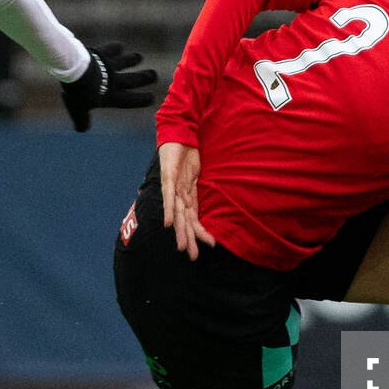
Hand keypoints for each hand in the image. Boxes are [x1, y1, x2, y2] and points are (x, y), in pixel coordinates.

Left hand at [60, 42, 156, 131]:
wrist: (74, 69)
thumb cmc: (77, 92)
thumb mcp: (78, 110)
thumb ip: (82, 120)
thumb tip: (82, 129)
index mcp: (111, 96)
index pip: (130, 100)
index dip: (142, 99)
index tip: (152, 98)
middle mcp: (114, 80)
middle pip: (133, 79)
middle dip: (145, 78)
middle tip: (154, 75)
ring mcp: (109, 65)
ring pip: (125, 62)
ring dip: (132, 60)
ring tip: (139, 57)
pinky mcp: (102, 53)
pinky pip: (112, 50)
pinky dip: (116, 48)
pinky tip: (119, 46)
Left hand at [158, 140, 215, 260]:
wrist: (180, 133)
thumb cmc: (189, 152)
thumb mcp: (202, 172)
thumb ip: (206, 186)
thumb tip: (220, 196)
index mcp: (189, 194)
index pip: (195, 217)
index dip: (200, 231)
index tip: (209, 245)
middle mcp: (180, 194)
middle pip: (185, 220)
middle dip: (189, 238)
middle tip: (192, 256)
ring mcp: (173, 187)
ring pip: (177, 213)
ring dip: (180, 231)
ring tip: (182, 246)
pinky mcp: (168, 177)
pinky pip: (168, 197)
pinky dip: (168, 210)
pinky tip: (168, 224)